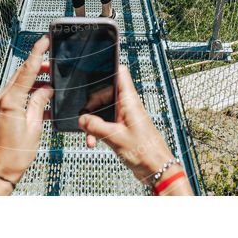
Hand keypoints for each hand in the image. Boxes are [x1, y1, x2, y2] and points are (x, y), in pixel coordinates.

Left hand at [0, 37, 52, 194]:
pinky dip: (29, 92)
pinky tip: (41, 98)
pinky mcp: (0, 111)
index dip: (37, 53)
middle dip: (37, 65)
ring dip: (34, 80)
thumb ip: (40, 103)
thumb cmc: (16, 154)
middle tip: (53, 61)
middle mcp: (2, 99)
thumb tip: (46, 89)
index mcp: (10, 101)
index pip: (27, 70)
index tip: (44, 40)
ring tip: (51, 81)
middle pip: (21, 74)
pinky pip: (16, 95)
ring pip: (19, 83)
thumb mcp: (34, 127)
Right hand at [79, 65, 181, 186]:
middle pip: (103, 94)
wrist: (156, 169)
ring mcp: (124, 116)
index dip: (107, 69)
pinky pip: (104, 123)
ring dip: (93, 122)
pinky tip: (93, 141)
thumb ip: (95, 126)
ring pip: (102, 110)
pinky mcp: (121, 127)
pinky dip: (97, 131)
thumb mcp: (115, 137)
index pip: (120, 72)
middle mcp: (126, 104)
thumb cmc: (144, 151)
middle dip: (91, 107)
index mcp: (128, 99)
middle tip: (84, 119)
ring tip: (89, 136)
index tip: (90, 74)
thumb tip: (81, 120)